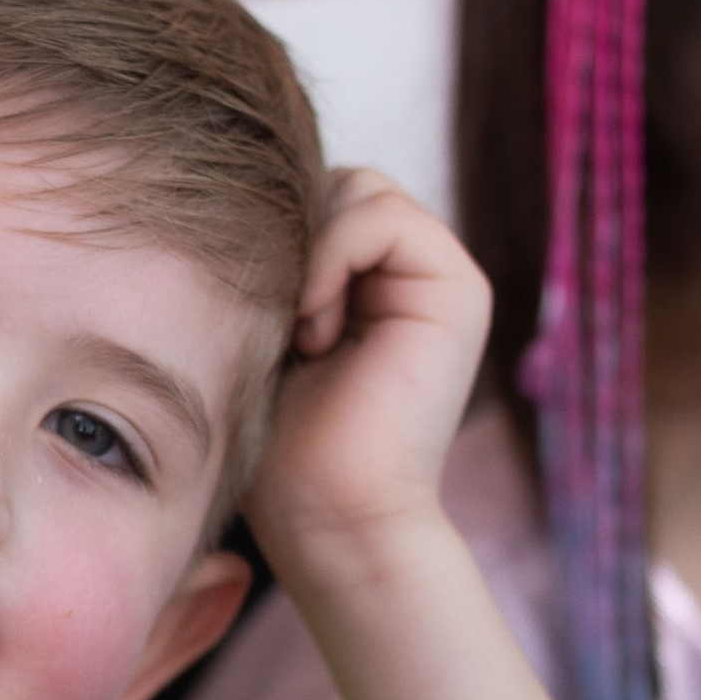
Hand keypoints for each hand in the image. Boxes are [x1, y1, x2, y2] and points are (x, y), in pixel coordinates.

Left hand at [244, 171, 491, 588]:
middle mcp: (410, 273)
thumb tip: (241, 188)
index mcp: (368, 282)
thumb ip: (273, 262)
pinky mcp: (459, 289)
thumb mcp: (260, 333)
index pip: (312, 197)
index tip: (245, 308)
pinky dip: (332, 258)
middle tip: (275, 323)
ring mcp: (440, 277)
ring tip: (300, 333)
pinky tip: (315, 329)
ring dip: (309, 253)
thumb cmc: (278, 447)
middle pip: (335, 181)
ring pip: (357, 188)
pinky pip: (381, 215)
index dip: (270, 232)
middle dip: (291, 237)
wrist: (329, 518)